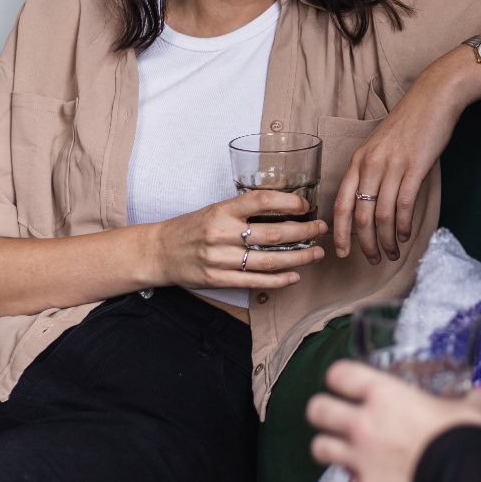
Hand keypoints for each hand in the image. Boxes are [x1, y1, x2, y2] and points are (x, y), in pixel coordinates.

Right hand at [151, 190, 326, 289]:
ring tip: (316, 253)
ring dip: (299, 257)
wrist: (159, 251)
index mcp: (222, 210)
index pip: (262, 200)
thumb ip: (243, 210)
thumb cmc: (191, 227)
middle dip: (304, 232)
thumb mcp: (215, 209)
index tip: (306, 205)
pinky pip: (255, 281)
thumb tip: (283, 209)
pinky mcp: (219, 280)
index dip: (289, 202)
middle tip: (321, 229)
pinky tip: (295, 276)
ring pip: (269, 260)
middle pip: (273, 234)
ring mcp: (221, 259)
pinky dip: (279, 280)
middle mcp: (222, 233)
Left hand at [307, 360, 480, 481]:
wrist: (464, 479)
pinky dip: (355, 481)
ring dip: (331, 448)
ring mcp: (360, 461)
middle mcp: (364, 425)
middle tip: (337, 417)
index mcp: (386, 395)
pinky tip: (370, 480)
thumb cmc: (466, 440)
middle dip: (324, 412)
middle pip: (318, 409)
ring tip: (345, 451)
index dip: (340, 377)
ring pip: (320, 448)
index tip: (347, 382)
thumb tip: (479, 395)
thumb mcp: (471, 412)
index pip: (340, 374)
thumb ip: (469, 401)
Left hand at [332, 70, 463, 264]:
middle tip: (374, 260)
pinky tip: (406, 235)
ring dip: (387, 239)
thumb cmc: (407, 124)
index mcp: (358, 161)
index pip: (342, 203)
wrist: (432, 99)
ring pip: (382, 215)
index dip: (340, 232)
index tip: (342, 252)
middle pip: (360, 215)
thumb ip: (371, 172)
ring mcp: (392, 166)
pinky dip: (404, 225)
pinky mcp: (414, 167)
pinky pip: (403, 204)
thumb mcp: (379, 146)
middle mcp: (370, 165)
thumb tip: (369, 204)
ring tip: (392, 253)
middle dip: (365, 244)